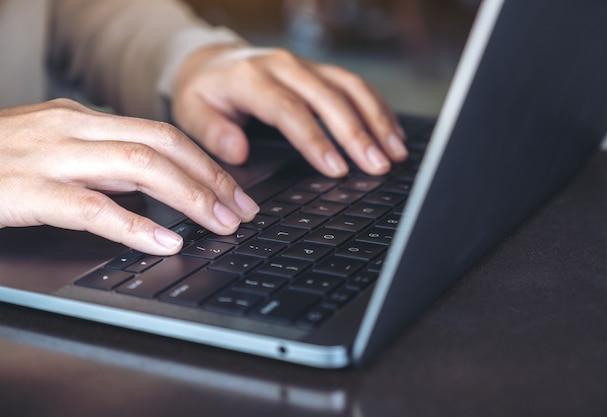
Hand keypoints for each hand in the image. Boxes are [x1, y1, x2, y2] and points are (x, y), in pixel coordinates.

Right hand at [0, 99, 258, 254]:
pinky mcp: (27, 190)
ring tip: (221, 223)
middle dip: (211, 179)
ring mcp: (49, 157)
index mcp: (83, 122)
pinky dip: (136, 225)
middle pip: (162, 146)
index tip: (236, 191)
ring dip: (190, 197)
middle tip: (243, 210)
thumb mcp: (57, 152)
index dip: (206, 163)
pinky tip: (165, 240)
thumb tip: (158, 186)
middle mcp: (72, 130)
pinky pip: (93, 207)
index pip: (162, 134)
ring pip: (138, 166)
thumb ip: (104, 165)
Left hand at [171, 45, 407, 176]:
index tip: (337, 169)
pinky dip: (377, 108)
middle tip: (378, 166)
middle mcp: (284, 66)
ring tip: (395, 152)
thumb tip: (239, 152)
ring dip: (376, 120)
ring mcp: (305, 66)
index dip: (316, 141)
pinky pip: (354, 85)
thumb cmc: (204, 92)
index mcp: (251, 78)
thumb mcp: (192, 112)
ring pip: (350, 88)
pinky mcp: (319, 70)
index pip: (290, 111)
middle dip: (358, 134)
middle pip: (329, 98)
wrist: (211, 60)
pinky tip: (391, 132)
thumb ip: (213, 132)